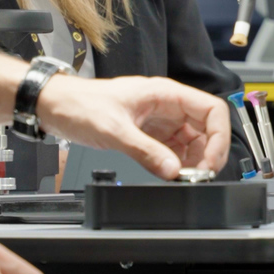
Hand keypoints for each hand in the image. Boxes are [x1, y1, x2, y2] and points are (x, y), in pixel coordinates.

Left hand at [36, 75, 230, 179]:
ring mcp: (160, 122)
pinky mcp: (149, 135)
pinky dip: (177, 165)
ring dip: (193, 162)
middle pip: (207, 129)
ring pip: (193, 142)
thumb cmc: (80, 104)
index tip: (210, 161)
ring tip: (184, 178)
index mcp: (166, 94)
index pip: (212, 110)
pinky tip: (171, 175)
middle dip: (207, 154)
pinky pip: (174, 151)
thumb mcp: (114, 130)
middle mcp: (168, 107)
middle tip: (199, 176)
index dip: (219, 137)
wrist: (54, 106)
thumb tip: (172, 170)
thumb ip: (145, 151)